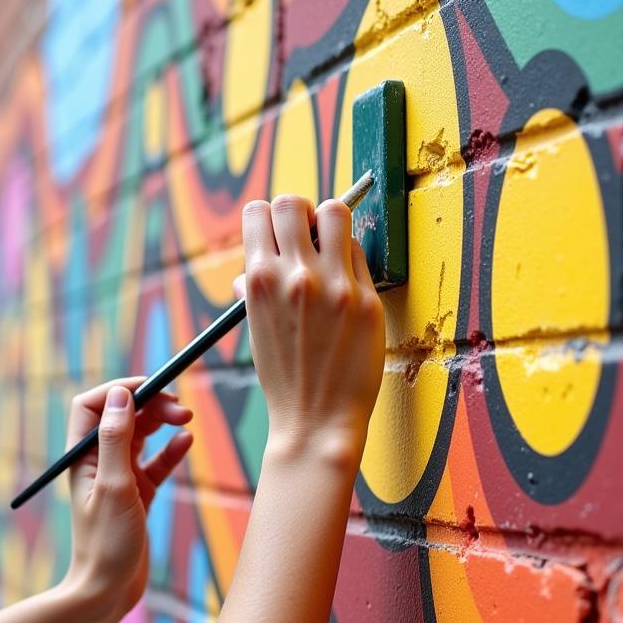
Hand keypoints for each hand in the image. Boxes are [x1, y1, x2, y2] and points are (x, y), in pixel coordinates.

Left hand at [64, 376, 192, 622]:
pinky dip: (172, 450)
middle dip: (151, 404)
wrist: (107, 592)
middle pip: (123, 415)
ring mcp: (120, 476)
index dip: (120, 390)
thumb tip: (120, 395)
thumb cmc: (105, 544)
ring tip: (187, 419)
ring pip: (142, 434)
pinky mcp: (138, 493)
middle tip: (181, 408)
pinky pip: (157, 462)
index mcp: (83, 456)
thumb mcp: (114, 486)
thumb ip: (116, 439)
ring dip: (164, 422)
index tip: (152, 387)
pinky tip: (187, 442)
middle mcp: (99, 461)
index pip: (93, 405)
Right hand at [238, 195, 383, 469]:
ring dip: (330, 224)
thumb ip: (256, 286)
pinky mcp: (365, 300)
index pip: (259, 211)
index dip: (269, 219)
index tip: (279, 235)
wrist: (315, 420)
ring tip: (331, 250)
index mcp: (259, 280)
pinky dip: (351, 260)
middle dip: (298, 214)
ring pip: (335, 212)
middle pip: (293, 202)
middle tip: (306, 239)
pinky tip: (347, 285)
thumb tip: (257, 260)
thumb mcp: (256, 327)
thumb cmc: (284, 375)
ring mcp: (334, 285)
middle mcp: (295, 275)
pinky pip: (359, 254)